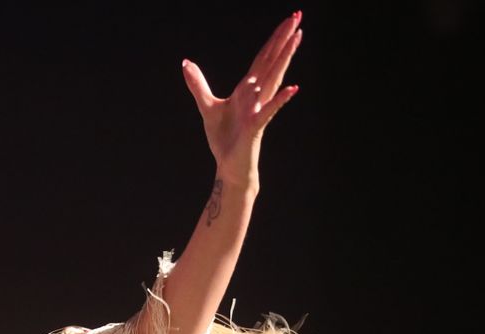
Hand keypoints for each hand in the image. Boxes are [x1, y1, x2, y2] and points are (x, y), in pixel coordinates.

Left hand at [183, 12, 302, 185]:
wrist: (229, 166)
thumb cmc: (224, 139)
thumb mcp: (207, 107)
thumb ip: (198, 84)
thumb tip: (186, 63)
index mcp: (247, 90)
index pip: (262, 58)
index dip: (274, 38)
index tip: (289, 19)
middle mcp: (256, 96)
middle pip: (271, 62)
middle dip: (283, 39)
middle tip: (298, 16)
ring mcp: (258, 110)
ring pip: (273, 80)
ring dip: (284, 59)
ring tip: (298, 37)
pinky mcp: (255, 127)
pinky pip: (269, 111)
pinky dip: (279, 100)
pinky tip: (293, 88)